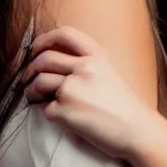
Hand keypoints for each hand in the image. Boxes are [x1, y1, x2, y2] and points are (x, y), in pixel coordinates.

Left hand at [24, 26, 153, 157]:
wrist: (137, 132)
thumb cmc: (125, 108)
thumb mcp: (110, 75)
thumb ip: (87, 66)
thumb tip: (54, 65)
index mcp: (97, 57)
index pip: (65, 34)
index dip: (45, 39)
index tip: (37, 49)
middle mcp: (84, 69)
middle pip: (44, 59)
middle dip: (31, 69)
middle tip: (29, 79)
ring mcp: (73, 89)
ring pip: (38, 83)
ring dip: (33, 92)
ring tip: (39, 99)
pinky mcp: (65, 111)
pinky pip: (45, 109)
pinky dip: (50, 114)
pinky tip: (62, 118)